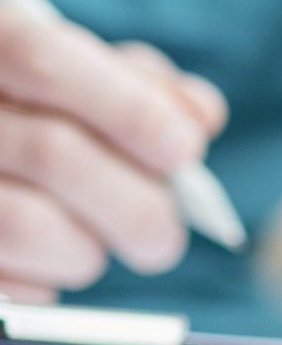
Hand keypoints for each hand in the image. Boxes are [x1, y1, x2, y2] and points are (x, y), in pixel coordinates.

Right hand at [0, 16, 226, 299]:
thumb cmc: (32, 100)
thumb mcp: (80, 65)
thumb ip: (143, 83)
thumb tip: (200, 119)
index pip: (45, 61)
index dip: (130, 109)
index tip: (186, 151)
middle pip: (51, 152)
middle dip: (137, 203)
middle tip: (164, 234)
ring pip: (24, 225)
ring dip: (86, 249)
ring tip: (96, 245)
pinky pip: (5, 283)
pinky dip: (43, 281)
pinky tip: (50, 261)